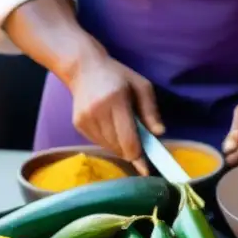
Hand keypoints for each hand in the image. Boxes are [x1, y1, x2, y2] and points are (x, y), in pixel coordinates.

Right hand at [68, 57, 163, 174]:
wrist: (83, 68)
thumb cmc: (118, 76)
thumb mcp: (142, 86)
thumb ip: (151, 110)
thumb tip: (159, 133)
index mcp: (116, 100)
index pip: (127, 138)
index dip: (137, 155)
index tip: (146, 168)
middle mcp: (98, 112)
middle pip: (118, 146)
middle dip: (131, 151)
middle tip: (140, 145)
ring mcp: (85, 119)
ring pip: (108, 147)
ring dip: (120, 146)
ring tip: (124, 130)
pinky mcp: (78, 125)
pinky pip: (99, 143)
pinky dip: (109, 141)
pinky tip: (112, 127)